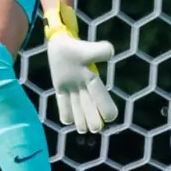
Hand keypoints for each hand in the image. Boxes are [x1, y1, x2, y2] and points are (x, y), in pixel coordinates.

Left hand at [44, 4, 118, 133]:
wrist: (59, 41)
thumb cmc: (74, 46)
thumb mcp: (87, 49)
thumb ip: (99, 51)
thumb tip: (111, 52)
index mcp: (92, 79)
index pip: (100, 96)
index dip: (106, 107)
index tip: (109, 117)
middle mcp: (83, 85)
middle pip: (89, 105)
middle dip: (93, 117)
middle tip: (95, 128)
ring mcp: (71, 87)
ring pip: (78, 107)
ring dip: (81, 118)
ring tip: (83, 129)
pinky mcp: (60, 87)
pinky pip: (63, 102)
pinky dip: (65, 112)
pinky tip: (67, 121)